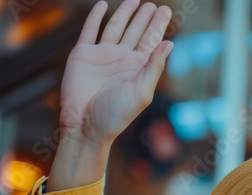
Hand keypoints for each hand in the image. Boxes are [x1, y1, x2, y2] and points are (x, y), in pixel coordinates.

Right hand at [59, 0, 173, 146]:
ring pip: (115, 27)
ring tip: (134, 0)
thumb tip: (169, 43)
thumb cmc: (116, 115)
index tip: (165, 10)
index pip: (150, 41)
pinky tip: (102, 5)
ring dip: (124, 13)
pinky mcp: (82, 55)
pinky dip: (95, 17)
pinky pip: (90, 31)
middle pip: (135, 31)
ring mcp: (102, 55)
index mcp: (137, 68)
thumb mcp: (141, 92)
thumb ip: (154, 67)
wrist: (85, 125)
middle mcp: (121, 59)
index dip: (157, 26)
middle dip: (144, 18)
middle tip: (153, 4)